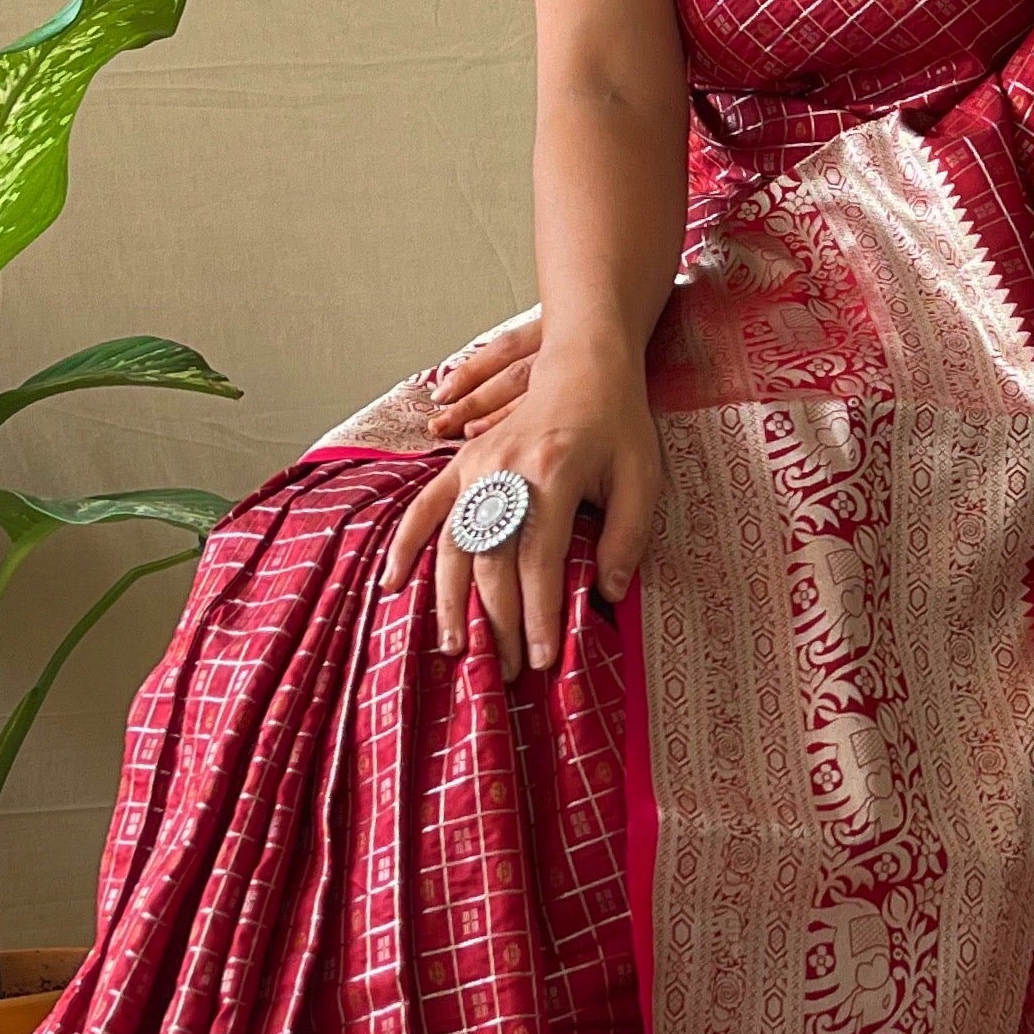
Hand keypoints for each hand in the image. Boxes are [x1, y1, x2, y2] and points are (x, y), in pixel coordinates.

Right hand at [382, 333, 659, 679]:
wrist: (585, 362)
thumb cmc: (619, 424)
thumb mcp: (642, 477)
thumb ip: (627, 536)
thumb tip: (604, 595)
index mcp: (554, 474)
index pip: (540, 560)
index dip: (539, 614)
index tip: (543, 660)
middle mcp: (506, 470)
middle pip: (493, 561)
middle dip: (498, 622)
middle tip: (507, 670)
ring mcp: (476, 464)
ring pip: (452, 544)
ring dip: (450, 600)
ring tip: (456, 647)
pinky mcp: (460, 462)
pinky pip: (423, 509)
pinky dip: (404, 547)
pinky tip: (391, 586)